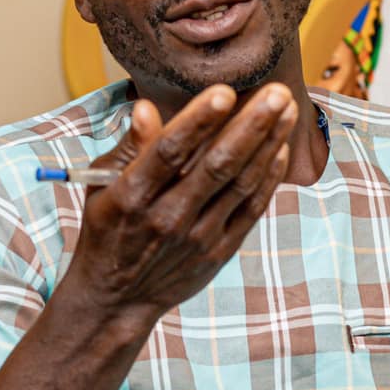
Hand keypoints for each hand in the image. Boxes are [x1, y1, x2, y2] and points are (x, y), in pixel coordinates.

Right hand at [61, 84, 295, 323]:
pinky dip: (267, 179)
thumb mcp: (102, 188)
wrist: (118, 299)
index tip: (224, 91)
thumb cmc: (109, 230)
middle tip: (277, 93)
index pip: (169, 152)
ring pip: (239, 184)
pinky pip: (250, 210)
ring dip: (267, 145)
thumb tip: (147, 107)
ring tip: (287, 110)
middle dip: (250, 126)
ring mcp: (196, 237)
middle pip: (215, 165)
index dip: (198, 121)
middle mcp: (166, 218)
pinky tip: (280, 148)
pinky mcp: (218, 252)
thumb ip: (130, 148)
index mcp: (131, 197)